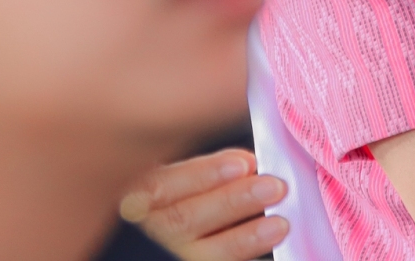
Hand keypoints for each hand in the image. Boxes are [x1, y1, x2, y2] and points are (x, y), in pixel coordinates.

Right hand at [120, 148, 289, 260]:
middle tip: (273, 187)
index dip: (203, 173)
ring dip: (242, 238)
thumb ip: (199, 172)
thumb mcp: (172, 180)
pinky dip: (238, 257)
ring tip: (279, 224)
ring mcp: (165, 253)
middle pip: (182, 220)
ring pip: (198, 253)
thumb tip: (246, 163)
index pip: (160, 185)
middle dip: (231, 201)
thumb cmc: (171, 202)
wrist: (166, 238)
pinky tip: (264, 249)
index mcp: (136, 197)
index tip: (245, 163)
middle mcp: (145, 231)